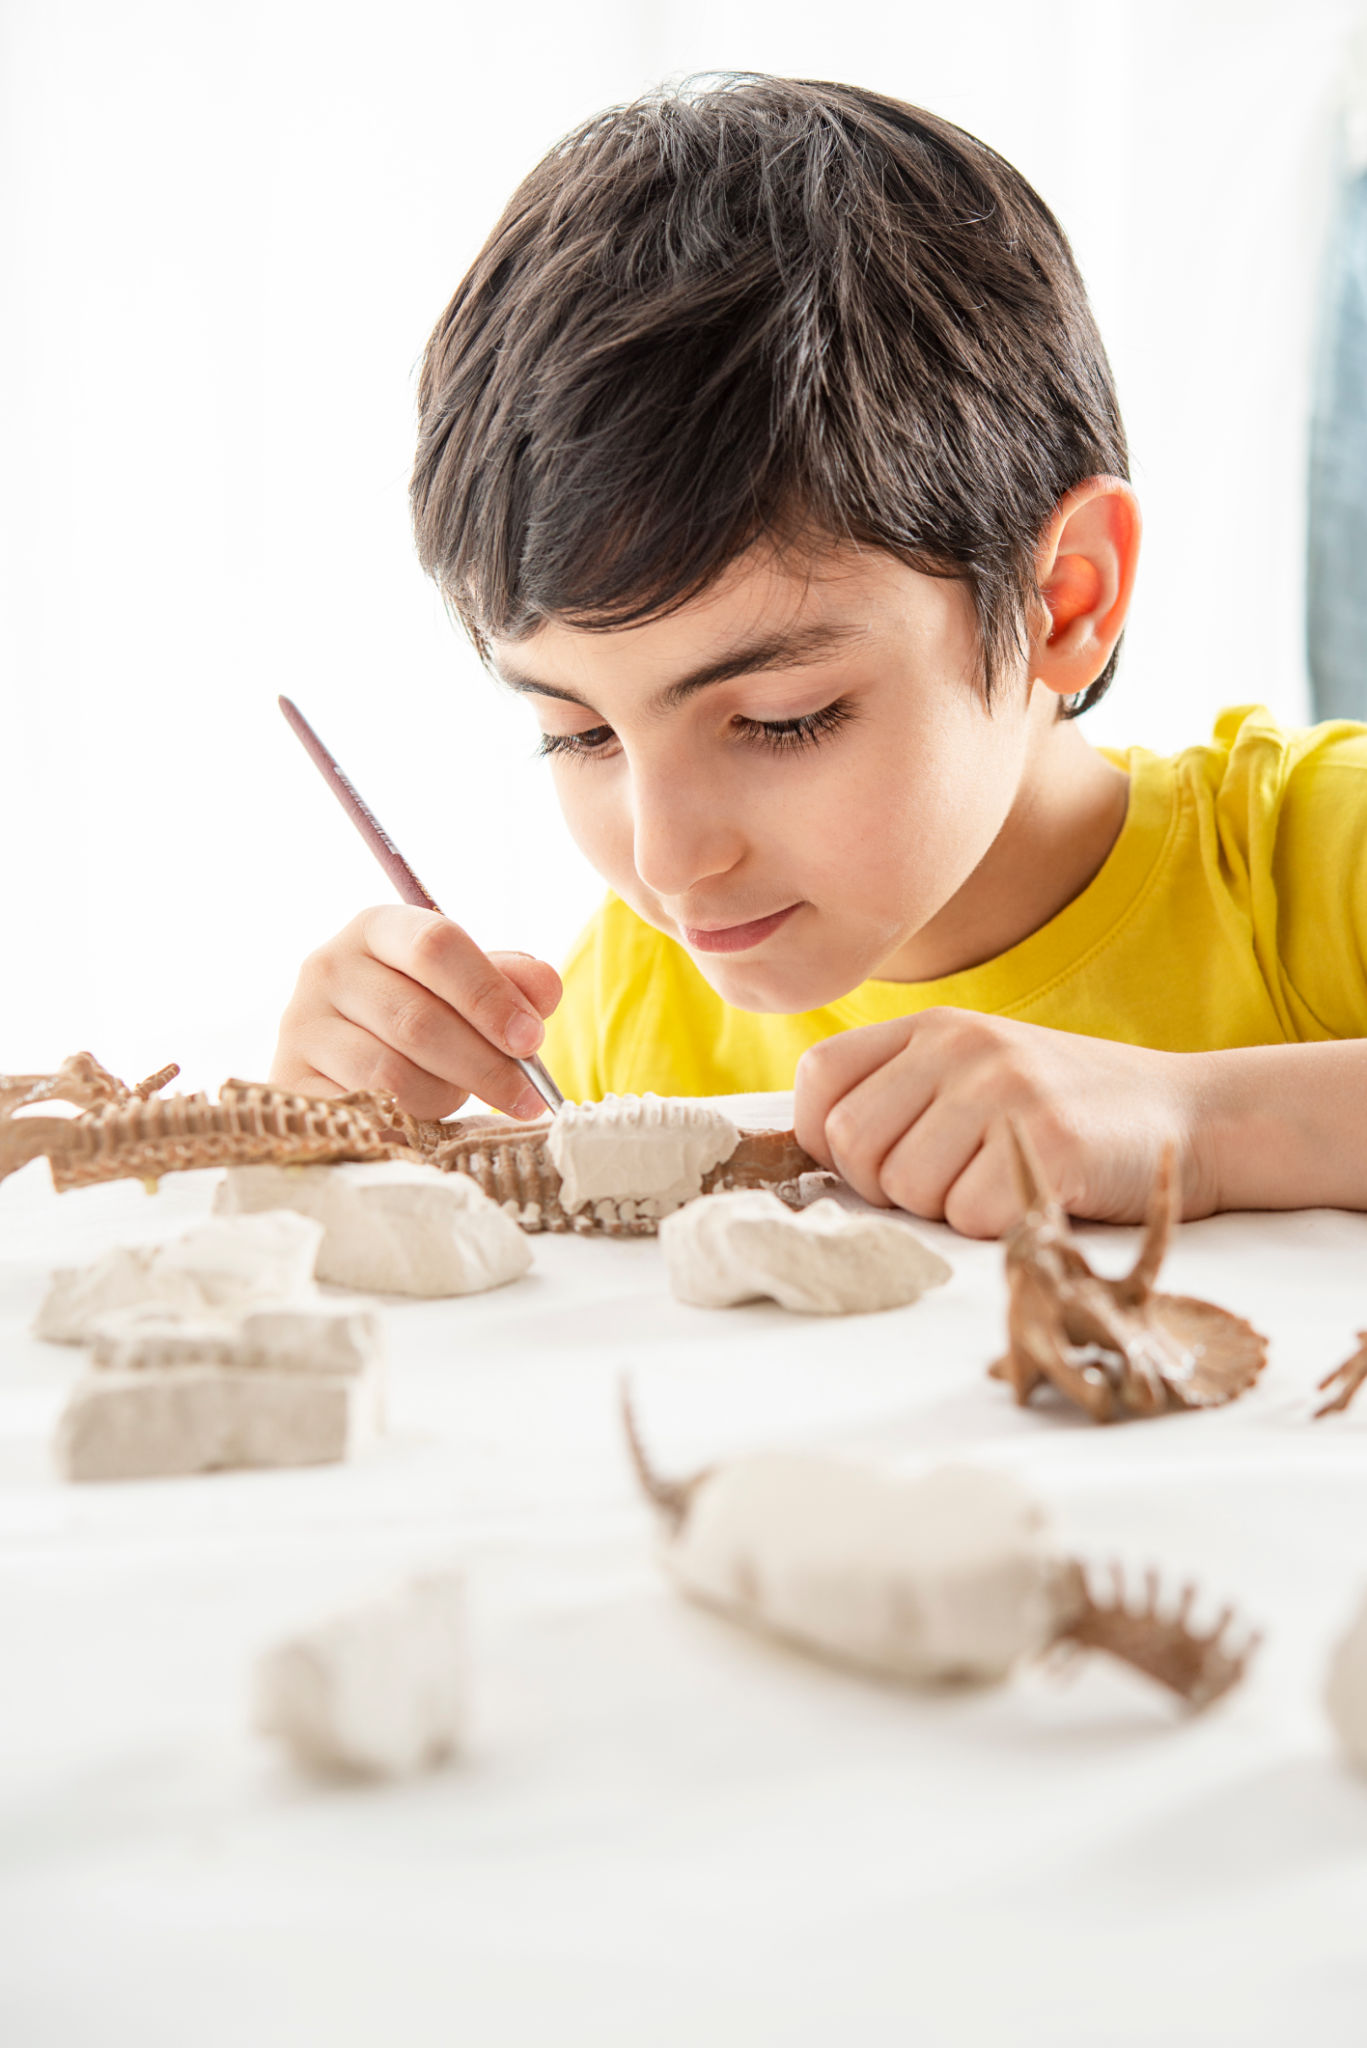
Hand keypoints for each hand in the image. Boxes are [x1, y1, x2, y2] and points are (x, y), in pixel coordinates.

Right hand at [270, 906, 561, 1120]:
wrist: (339, 1063)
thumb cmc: (415, 1017)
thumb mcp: (463, 989)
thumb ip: (509, 982)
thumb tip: (546, 989)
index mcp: (377, 928)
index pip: (436, 946)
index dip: (490, 996)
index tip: (532, 1039)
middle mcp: (328, 966)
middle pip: (418, 1018)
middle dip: (484, 1064)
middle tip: (525, 1096)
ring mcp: (301, 1024)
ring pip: (391, 1073)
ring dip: (445, 1096)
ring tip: (462, 1099)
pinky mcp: (289, 1081)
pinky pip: (363, 1111)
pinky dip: (407, 1123)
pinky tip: (426, 1122)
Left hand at [794, 1009, 1213, 1237]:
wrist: (1195, 1115)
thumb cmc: (1069, 1111)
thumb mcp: (977, 1072)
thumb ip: (901, 1094)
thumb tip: (814, 1156)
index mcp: (932, 1026)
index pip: (820, 1079)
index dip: (827, 1138)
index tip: (874, 1162)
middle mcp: (960, 1046)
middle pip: (853, 1144)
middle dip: (887, 1187)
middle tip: (949, 1184)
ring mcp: (1004, 1088)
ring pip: (907, 1188)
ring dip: (946, 1209)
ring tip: (999, 1182)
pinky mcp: (1048, 1139)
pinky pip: (970, 1216)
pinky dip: (996, 1227)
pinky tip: (1035, 1196)